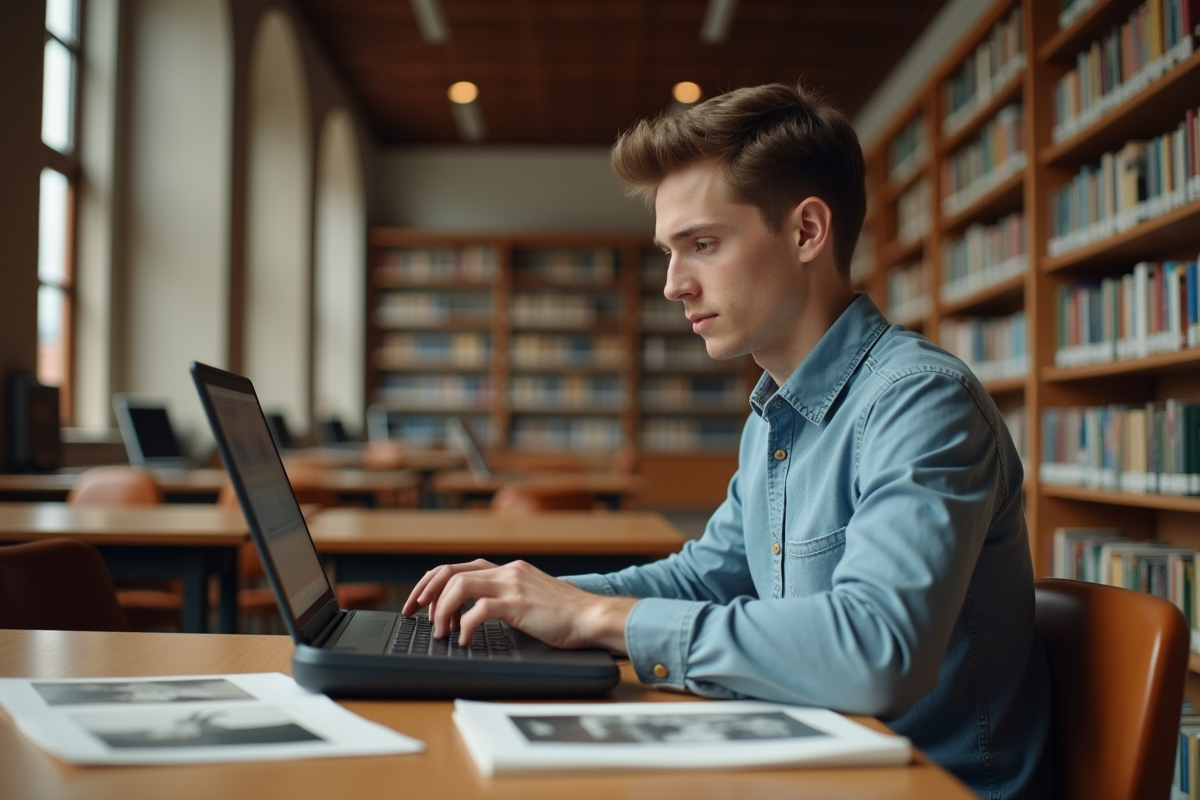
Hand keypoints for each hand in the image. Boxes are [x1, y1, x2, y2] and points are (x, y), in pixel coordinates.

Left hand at [401, 559, 635, 653]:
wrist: (593, 617)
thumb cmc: (566, 616)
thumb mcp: (531, 597)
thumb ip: (507, 597)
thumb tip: (476, 612)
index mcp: (508, 569)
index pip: (458, 567)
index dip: (432, 583)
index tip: (419, 602)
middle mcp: (507, 571)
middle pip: (451, 571)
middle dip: (425, 592)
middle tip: (414, 613)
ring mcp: (512, 585)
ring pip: (459, 586)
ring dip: (442, 609)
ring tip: (439, 631)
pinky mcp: (518, 603)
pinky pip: (479, 610)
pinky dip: (463, 625)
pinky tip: (463, 640)